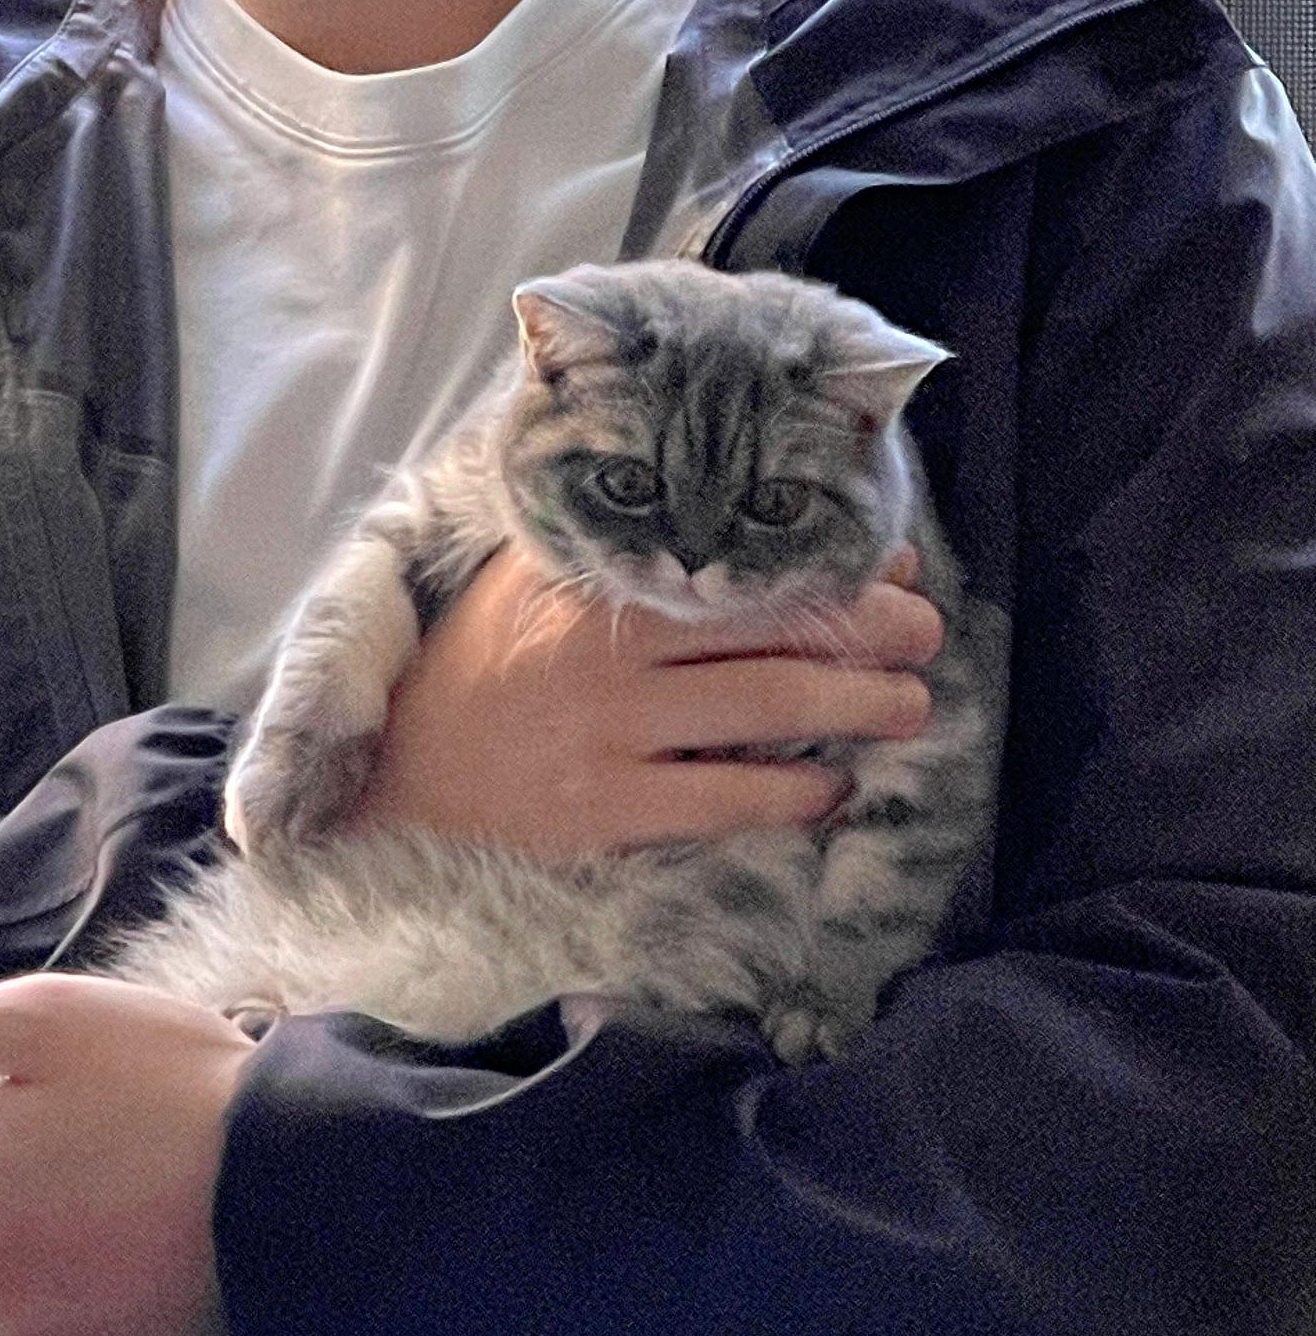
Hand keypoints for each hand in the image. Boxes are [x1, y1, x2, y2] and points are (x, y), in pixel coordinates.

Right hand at [351, 542, 942, 856]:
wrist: (406, 765)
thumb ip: (620, 546)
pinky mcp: (611, 810)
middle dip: (866, 635)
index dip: (824, 571)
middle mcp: (611, 654)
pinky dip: (791, 792)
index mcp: (597, 586)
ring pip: (764, 711)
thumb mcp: (534, 576)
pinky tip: (829, 787)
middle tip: (928, 636)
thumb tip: (735, 525)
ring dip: (853, 708)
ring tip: (909, 706)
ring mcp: (612, 735)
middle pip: (769, 634)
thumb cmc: (483, 659)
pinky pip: (725, 797)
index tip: (894, 567)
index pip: (735, 569)